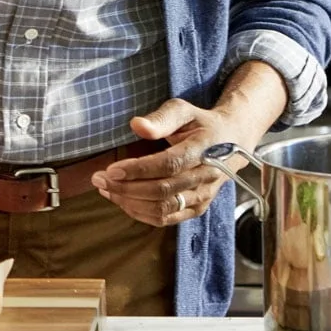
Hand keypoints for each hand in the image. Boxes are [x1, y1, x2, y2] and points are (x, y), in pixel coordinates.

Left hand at [90, 98, 258, 226]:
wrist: (232, 141)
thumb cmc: (201, 123)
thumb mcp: (184, 110)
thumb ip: (161, 118)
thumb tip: (136, 125)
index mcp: (204, 150)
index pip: (169, 165)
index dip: (139, 170)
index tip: (111, 169)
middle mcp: (205, 177)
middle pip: (162, 191)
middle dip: (126, 188)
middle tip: (99, 179)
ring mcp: (203, 196)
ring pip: (162, 209)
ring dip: (130, 202)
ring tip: (106, 190)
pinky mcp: (197, 209)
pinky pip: (166, 219)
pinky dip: (141, 213)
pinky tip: (123, 200)